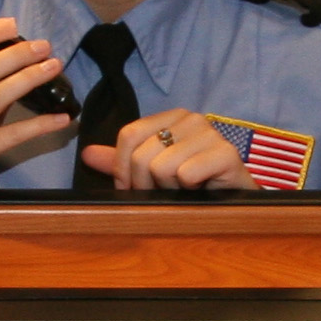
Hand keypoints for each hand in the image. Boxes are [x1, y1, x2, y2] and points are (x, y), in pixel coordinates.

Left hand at [81, 109, 247, 189]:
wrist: (234, 202)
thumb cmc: (193, 187)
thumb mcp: (152, 173)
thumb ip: (121, 162)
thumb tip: (86, 154)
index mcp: (171, 118)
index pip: (128, 135)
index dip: (123, 168)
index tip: (132, 188)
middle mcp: (191, 119)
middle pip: (142, 154)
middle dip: (145, 184)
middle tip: (163, 193)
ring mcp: (210, 134)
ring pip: (162, 166)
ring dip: (169, 189)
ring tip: (184, 191)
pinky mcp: (226, 154)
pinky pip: (187, 173)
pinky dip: (188, 189)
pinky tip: (200, 190)